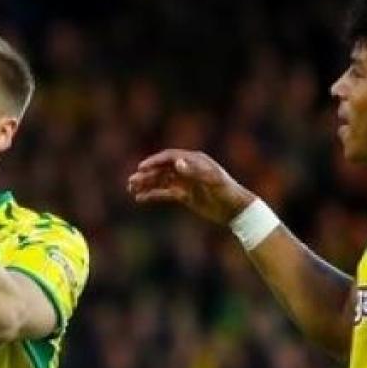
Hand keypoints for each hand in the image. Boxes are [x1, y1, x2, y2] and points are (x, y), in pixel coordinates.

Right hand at [127, 149, 255, 225]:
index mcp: (195, 160)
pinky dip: (153, 195)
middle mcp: (188, 169)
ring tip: (130, 189)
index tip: (141, 168)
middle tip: (130, 181)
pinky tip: (139, 199)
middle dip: (146, 174)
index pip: (170, 157)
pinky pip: (165, 193)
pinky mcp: (184, 195)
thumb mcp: (212, 181)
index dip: (154, 161)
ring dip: (146, 184)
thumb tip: (176, 163)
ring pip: (161, 180)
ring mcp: (185, 182)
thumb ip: (194, 172)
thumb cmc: (227, 192)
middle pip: (162, 169)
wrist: (236, 210)